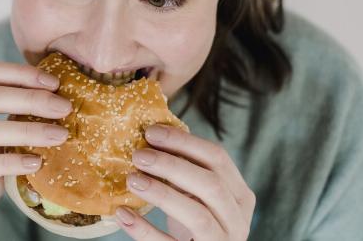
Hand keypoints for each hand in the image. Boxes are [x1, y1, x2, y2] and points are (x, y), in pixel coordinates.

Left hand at [115, 125, 255, 240]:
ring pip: (198, 216)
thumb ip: (184, 170)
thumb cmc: (196, 223)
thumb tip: (149, 136)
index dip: (184, 142)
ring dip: (162, 194)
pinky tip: (124, 213)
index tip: (151, 132)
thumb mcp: (197, 195)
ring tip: (131, 180)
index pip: (218, 159)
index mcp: (239, 195)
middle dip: (172, 165)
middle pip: (211, 184)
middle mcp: (237, 219)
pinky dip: (145, 230)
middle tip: (138, 155)